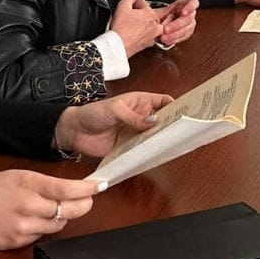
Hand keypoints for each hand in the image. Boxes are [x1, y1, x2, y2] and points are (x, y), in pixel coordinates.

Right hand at [0, 170, 103, 249]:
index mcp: (29, 184)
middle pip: (71, 211)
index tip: (101, 186)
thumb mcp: (16, 176)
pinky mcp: (17, 244)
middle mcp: (28, 207)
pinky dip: (43, 229)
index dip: (89, 189)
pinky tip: (30, 221)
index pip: (69, 189)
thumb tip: (71, 189)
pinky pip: (41, 237)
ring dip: (62, 218)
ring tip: (50, 209)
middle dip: (84, 205)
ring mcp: (23, 228)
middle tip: (87, 200)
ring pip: (59, 226)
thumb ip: (43, 183)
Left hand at [53, 91, 173, 157]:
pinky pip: (143, 151)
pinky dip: (149, 154)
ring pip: (155, 137)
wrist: (74, 131)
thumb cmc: (93, 113)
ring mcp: (136, 133)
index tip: (185, 112)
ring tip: (173, 145)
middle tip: (183, 132)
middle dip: (172, 125)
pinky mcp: (129, 148)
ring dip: (161, 141)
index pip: (164, 102)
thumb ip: (134, 117)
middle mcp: (141, 118)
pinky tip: (155, 156)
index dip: (175, 106)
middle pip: (163, 121)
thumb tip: (153, 122)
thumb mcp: (114, 109)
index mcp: (141, 102)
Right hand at [109, 0, 162, 55]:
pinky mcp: (148, 44)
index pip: (143, 3)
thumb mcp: (123, 6)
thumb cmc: (121, 29)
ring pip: (154, 26)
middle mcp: (155, 25)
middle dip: (141, 12)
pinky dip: (147, 34)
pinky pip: (151, 36)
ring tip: (137, 24)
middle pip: (150, 14)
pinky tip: (139, 34)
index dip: (134, 2)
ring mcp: (153, 35)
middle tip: (132, 14)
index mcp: (150, 14)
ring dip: (148, 24)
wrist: (118, 46)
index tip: (128, 5)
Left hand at [154, 0, 197, 46]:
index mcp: (183, 5)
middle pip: (189, 19)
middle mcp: (188, 14)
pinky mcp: (186, 33)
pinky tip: (167, 40)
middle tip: (166, 29)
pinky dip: (175, 39)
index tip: (184, 13)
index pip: (193, 3)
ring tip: (164, 37)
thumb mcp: (156, 10)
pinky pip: (183, 37)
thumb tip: (138, 0)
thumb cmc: (158, 17)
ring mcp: (188, 24)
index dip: (190, 7)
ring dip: (175, 34)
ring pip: (187, 29)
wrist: (158, 26)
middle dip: (177, 25)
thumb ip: (152, 7)